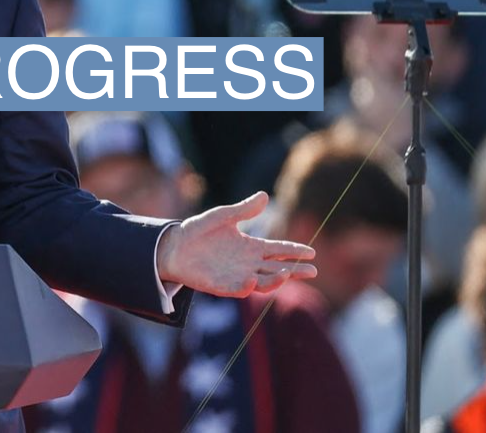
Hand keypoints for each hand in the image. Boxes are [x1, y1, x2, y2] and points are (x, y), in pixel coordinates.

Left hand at [156, 191, 315, 295]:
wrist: (173, 246)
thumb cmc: (198, 230)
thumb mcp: (222, 216)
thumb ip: (243, 210)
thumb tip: (264, 196)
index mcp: (251, 246)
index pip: (278, 249)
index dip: (294, 250)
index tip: (312, 251)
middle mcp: (249, 264)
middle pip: (278, 268)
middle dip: (296, 270)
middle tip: (312, 270)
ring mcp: (238, 276)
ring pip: (264, 282)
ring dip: (276, 279)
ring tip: (286, 273)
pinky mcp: (223, 286)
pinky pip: (239, 289)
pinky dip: (247, 287)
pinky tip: (252, 280)